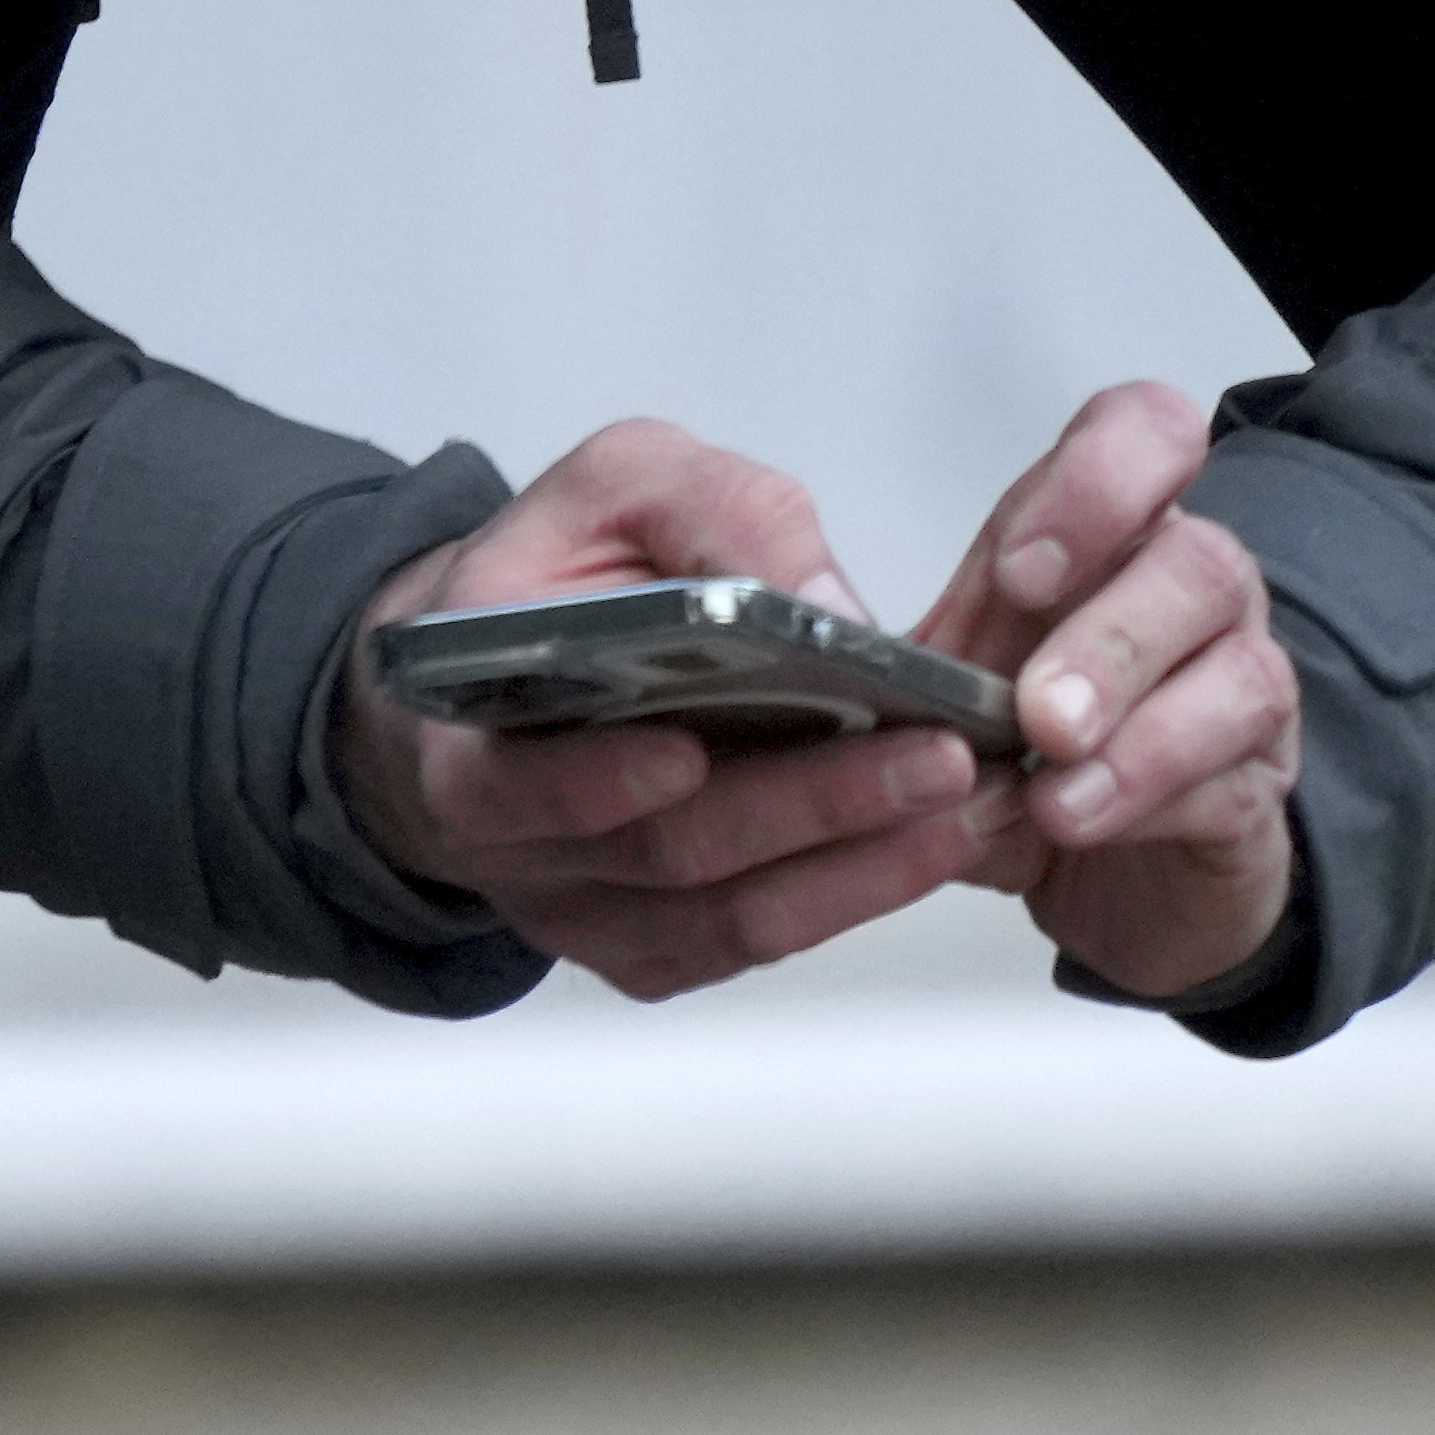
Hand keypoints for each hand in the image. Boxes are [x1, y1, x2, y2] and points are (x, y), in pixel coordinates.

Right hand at [323, 416, 1012, 998]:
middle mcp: (512, 844)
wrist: (499, 673)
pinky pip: (751, 945)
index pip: (517, 779)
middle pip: (667, 853)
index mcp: (467, 725)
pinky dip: (850, 897)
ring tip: (967, 806)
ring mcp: (582, 910)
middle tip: (932, 762)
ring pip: (726, 920)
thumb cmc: (555, 575)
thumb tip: (827, 606)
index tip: (689, 753)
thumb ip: (714, 515)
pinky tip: (930, 843)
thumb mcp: (618, 487)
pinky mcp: (645, 948)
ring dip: (858, 869)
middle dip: (809, 808)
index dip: (600, 779)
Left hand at [910, 377, 1305, 1006]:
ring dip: (1141, 733)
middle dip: (1109, 636)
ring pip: (1243, 667)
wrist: (1117, 881)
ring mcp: (1238, 685)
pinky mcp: (1255, 786)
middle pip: (1200, 558)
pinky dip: (1151, 802)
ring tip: (1055, 794)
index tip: (1019, 572)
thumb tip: (816, 651)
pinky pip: (1236, 778)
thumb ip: (894, 676)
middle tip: (1036, 714)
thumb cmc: (1029, 764)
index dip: (1098, 480)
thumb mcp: (939, 705)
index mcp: (1109, 542)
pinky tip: (1080, 824)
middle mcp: (1189, 595)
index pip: (1146, 435)